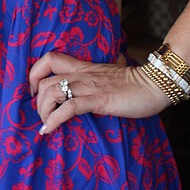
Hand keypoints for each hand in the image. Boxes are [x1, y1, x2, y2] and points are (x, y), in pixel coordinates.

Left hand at [29, 49, 166, 133]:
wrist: (155, 84)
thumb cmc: (135, 83)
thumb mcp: (110, 74)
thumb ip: (100, 74)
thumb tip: (100, 75)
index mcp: (83, 67)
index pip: (50, 59)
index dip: (35, 74)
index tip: (34, 91)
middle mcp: (82, 74)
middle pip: (45, 81)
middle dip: (37, 101)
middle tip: (43, 115)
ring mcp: (90, 86)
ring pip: (52, 92)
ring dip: (43, 111)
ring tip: (47, 124)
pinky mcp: (99, 100)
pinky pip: (70, 107)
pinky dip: (55, 120)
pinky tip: (49, 130)